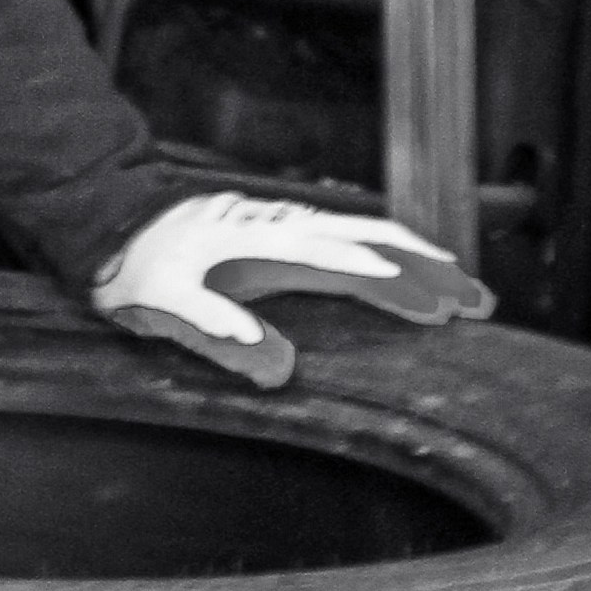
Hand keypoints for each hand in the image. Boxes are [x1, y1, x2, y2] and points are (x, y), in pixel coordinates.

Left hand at [92, 191, 492, 388]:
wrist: (109, 221)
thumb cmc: (137, 270)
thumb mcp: (166, 308)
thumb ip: (219, 334)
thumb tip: (280, 369)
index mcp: (264, 246)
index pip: (342, 261)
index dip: (390, 282)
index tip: (437, 307)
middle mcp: (286, 229)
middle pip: (376, 243)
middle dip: (432, 271)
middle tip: (481, 305)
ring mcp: (289, 227)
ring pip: (371, 238)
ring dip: (423, 263)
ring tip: (468, 295)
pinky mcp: (285, 234)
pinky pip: (352, 242)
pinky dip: (392, 257)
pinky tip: (412, 278)